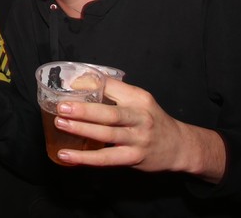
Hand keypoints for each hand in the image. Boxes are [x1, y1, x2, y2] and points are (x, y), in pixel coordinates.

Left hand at [50, 78, 225, 181]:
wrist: (179, 146)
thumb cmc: (151, 120)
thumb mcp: (138, 99)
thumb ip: (113, 91)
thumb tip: (78, 82)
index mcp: (138, 98)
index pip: (112, 86)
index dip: (89, 84)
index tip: (67, 85)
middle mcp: (139, 117)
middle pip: (109, 113)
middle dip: (84, 110)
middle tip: (62, 107)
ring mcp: (137, 139)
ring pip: (106, 134)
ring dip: (81, 130)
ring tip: (60, 124)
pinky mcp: (133, 158)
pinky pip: (106, 158)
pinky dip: (85, 158)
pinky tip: (67, 155)